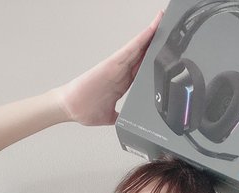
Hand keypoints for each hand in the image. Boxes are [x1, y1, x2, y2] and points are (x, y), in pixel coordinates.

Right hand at [54, 10, 163, 125]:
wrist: (70, 109)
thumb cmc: (84, 110)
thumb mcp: (109, 117)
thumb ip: (120, 117)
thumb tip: (127, 125)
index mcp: (122, 84)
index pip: (142, 69)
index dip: (153, 59)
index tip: (164, 53)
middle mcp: (121, 73)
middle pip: (142, 54)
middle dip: (154, 42)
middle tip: (167, 29)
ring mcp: (117, 67)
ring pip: (138, 47)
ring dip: (150, 34)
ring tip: (162, 21)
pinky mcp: (112, 64)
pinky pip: (130, 49)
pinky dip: (141, 39)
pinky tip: (151, 30)